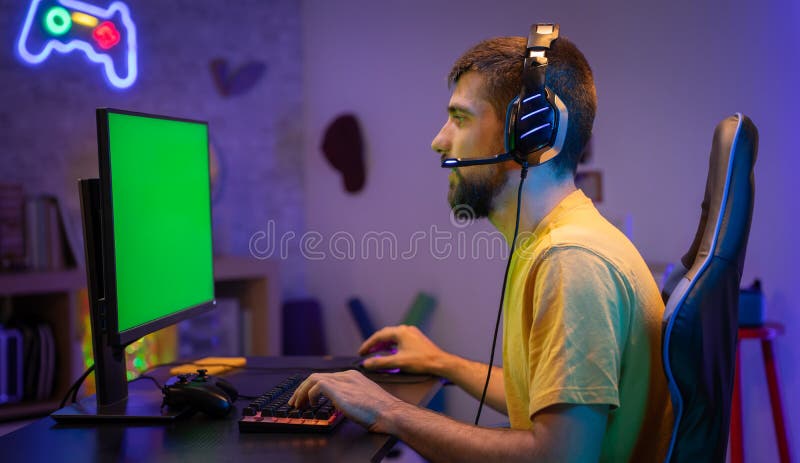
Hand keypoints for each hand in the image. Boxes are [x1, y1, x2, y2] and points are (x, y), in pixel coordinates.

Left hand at [287, 370, 403, 432]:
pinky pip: (316, 386)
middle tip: (295, 401)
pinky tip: (311, 405)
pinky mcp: (338, 389)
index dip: (312, 388)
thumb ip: (350, 397)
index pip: (326, 377)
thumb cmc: (381, 411)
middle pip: (316, 376)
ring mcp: (342, 381)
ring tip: (297, 404)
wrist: (389, 412)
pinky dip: (309, 395)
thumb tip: (338, 404)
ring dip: (301, 392)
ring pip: (312, 379)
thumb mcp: (363, 399)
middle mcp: (346, 376)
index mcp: (352, 376)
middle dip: (302, 389)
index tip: (306, 398)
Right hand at [359, 325, 448, 374]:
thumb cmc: (420, 361)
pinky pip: (400, 339)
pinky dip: (392, 345)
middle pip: (385, 334)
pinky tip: (390, 352)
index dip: (368, 344)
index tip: (361, 352)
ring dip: (383, 344)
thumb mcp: (398, 363)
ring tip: (376, 353)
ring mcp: (412, 333)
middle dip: (375, 343)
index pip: (379, 336)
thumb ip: (381, 362)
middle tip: (366, 352)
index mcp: (400, 332)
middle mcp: (406, 329)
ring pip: (393, 337)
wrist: (441, 363)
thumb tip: (366, 363)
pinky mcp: (417, 338)